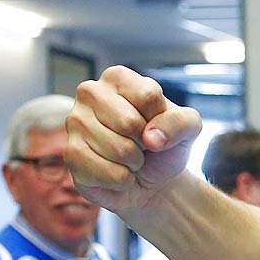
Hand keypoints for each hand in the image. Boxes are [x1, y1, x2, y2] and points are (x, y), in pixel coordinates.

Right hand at [67, 66, 204, 215]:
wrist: (153, 182)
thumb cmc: (165, 146)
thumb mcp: (188, 128)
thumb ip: (181, 122)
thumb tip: (151, 137)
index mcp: (117, 77)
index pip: (148, 96)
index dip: (161, 120)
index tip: (155, 125)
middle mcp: (90, 93)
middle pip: (129, 123)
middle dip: (146, 143)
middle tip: (141, 146)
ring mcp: (75, 122)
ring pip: (119, 149)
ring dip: (134, 163)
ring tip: (130, 159)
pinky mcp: (70, 153)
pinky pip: (107, 172)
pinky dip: (122, 180)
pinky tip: (117, 173)